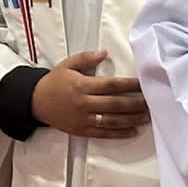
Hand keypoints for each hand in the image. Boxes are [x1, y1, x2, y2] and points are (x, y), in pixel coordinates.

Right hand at [28, 50, 149, 138]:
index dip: (128, 85)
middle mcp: (84, 103)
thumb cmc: (54, 81)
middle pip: (115, 104)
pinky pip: (103, 133)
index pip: (110, 85)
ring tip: (146, 117)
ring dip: (131, 119)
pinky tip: (132, 131)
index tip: (143, 83)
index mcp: (82, 85)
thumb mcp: (67, 64)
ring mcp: (83, 119)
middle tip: (151, 101)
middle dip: (135, 103)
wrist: (36, 102)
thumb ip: (86, 58)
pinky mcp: (82, 131)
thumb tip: (105, 53)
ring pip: (112, 121)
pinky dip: (119, 133)